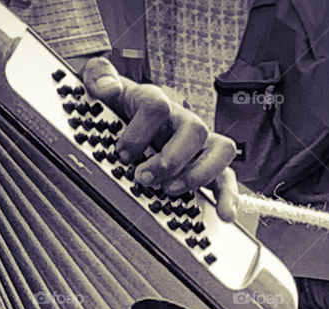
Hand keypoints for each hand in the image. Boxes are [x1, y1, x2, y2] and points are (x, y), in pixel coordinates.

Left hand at [83, 57, 237, 219]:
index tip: (121, 153)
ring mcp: (196, 143)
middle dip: (170, 159)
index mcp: (156, 102)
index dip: (139, 132)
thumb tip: (109, 89)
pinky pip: (225, 177)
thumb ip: (100, 75)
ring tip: (172, 191)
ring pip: (219, 150)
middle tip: (144, 178)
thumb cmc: (117, 104)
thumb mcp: (101, 82)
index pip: (157, 105)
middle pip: (194, 129)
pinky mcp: (202, 165)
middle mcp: (180, 121)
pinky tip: (225, 214)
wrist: (125, 112)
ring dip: (199, 175)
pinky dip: (228, 196)